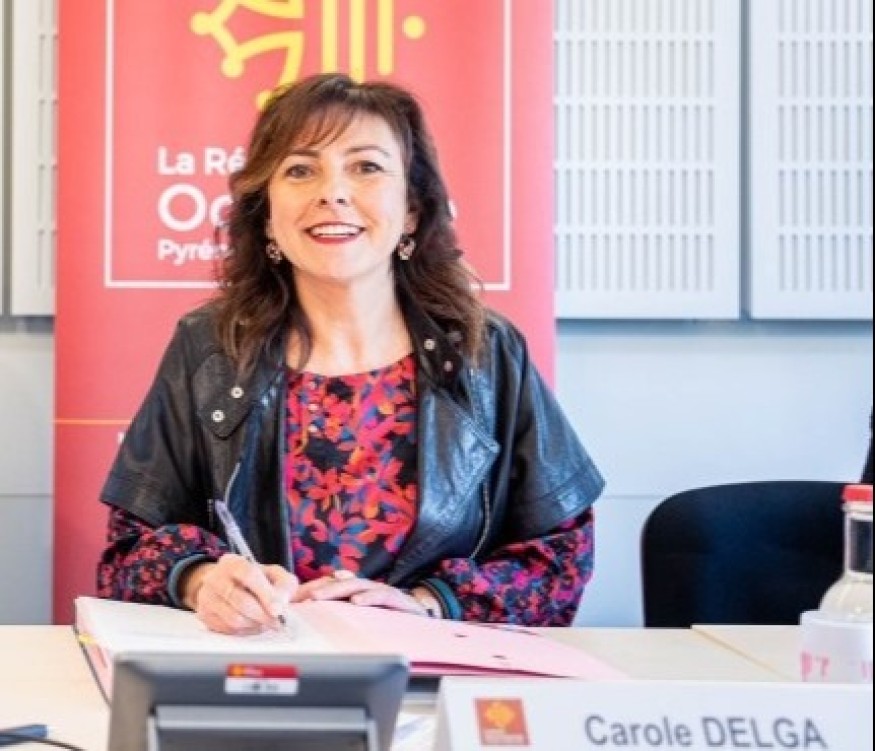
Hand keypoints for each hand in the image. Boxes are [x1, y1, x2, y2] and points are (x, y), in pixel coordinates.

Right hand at [180, 554, 298, 634]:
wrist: (228, 585)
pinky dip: (244, 631)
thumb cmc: (256, 580)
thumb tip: (281, 603)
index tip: (278, 610)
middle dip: (263, 615)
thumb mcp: (274, 575)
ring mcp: (207, 597)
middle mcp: (215, 578)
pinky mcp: (204, 616)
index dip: (265, 594)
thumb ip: (284, 584)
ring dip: (255, 624)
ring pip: (234, 618)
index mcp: (233, 562)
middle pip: (241, 600)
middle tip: (277, 623)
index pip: (249, 575)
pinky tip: (252, 625)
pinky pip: (227, 629)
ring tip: (265, 623)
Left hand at [294, 570, 435, 617]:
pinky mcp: (398, 599)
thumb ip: (346, 613)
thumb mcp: (367, 616)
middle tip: (305, 597)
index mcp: (359, 592)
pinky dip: (369, 597)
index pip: (334, 586)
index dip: (316, 590)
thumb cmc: (392, 617)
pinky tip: (356, 601)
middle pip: (342, 583)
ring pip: (357, 585)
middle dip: (322, 589)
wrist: (423, 615)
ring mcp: (382, 591)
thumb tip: (320, 613)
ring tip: (320, 597)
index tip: (296, 600)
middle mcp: (368, 588)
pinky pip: (382, 595)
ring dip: (337, 589)